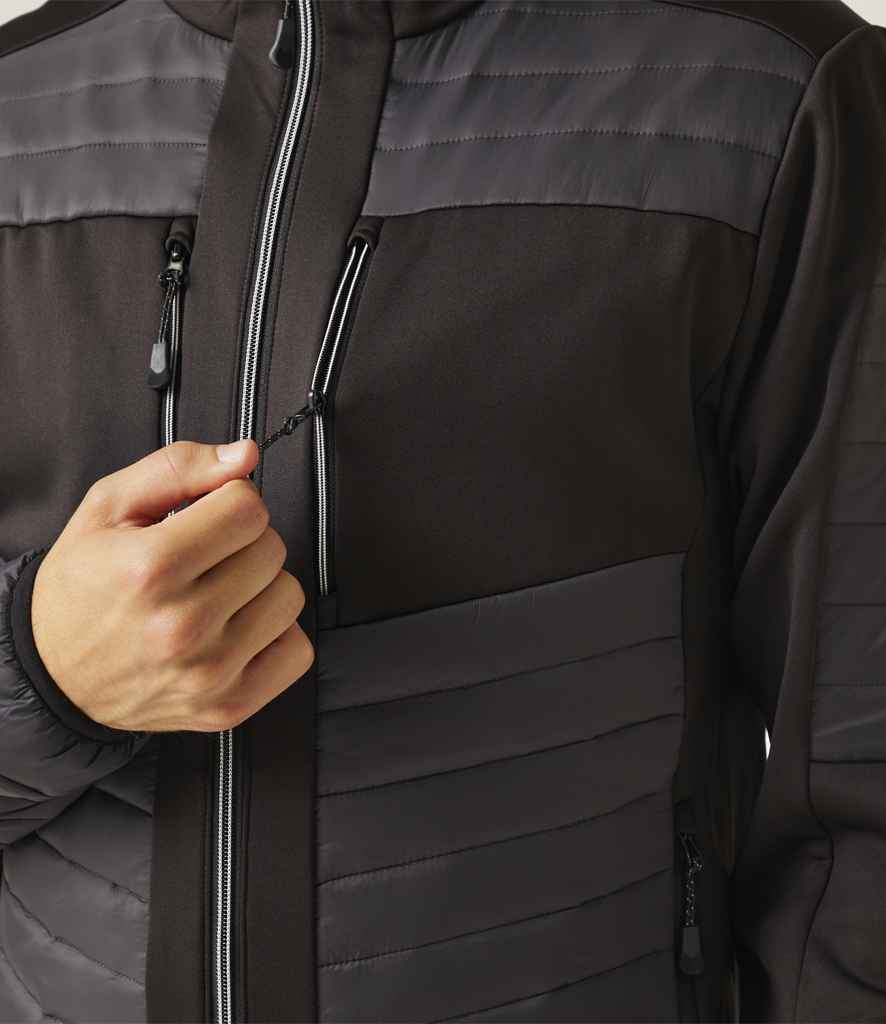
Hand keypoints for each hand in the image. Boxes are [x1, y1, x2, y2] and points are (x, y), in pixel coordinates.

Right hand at [30, 439, 313, 732]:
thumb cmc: (81, 590)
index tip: (209, 515)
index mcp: (150, 568)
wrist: (55, 675)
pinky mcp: (229, 705)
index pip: (249, 509)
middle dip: (244, 542)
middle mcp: (183, 625)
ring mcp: (210, 670)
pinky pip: (297, 650)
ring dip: (261, 588)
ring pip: (290, 595)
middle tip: (207, 557)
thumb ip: (179, 469)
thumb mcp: (107, 508)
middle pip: (272, 549)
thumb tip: (245, 456)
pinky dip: (275, 634)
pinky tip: (236, 628)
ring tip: (218, 594)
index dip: (231, 502)